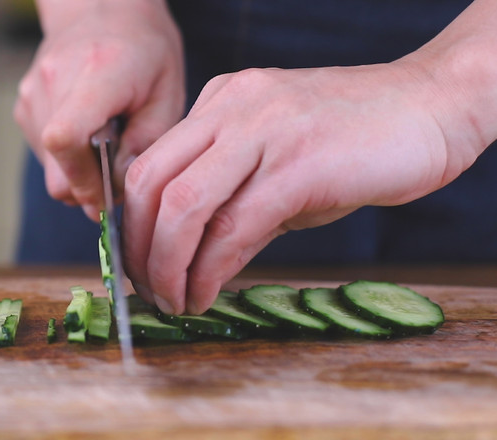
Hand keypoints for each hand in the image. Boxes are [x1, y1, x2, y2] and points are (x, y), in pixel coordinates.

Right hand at [13, 0, 184, 220]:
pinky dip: (69, 158)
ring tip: (108, 144)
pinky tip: (90, 134)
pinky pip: (45, 154)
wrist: (102, 8)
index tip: (108, 195)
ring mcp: (32, 94)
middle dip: (87, 188)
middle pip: (56, 168)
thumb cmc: (144, 50)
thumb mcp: (168, 92)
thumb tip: (117, 189)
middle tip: (118, 178)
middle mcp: (54, 82)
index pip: (64, 138)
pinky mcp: (24, 106)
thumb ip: (146, 143)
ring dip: (80, 172)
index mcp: (97, 73)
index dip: (84, 181)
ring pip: (50, 168)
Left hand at [122, 58, 487, 314]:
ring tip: (173, 301)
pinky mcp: (299, 164)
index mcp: (219, 103)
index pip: (150, 165)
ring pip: (184, 204)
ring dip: (167, 265)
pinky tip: (205, 294)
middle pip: (152, 184)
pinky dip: (210, 269)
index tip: (136, 264)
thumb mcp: (277, 165)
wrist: (430, 109)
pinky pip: (235, 225)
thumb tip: (193, 261)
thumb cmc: (353, 141)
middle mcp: (231, 108)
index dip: (133, 223)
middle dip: (138, 249)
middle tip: (146, 291)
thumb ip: (233, 204)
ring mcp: (264, 130)